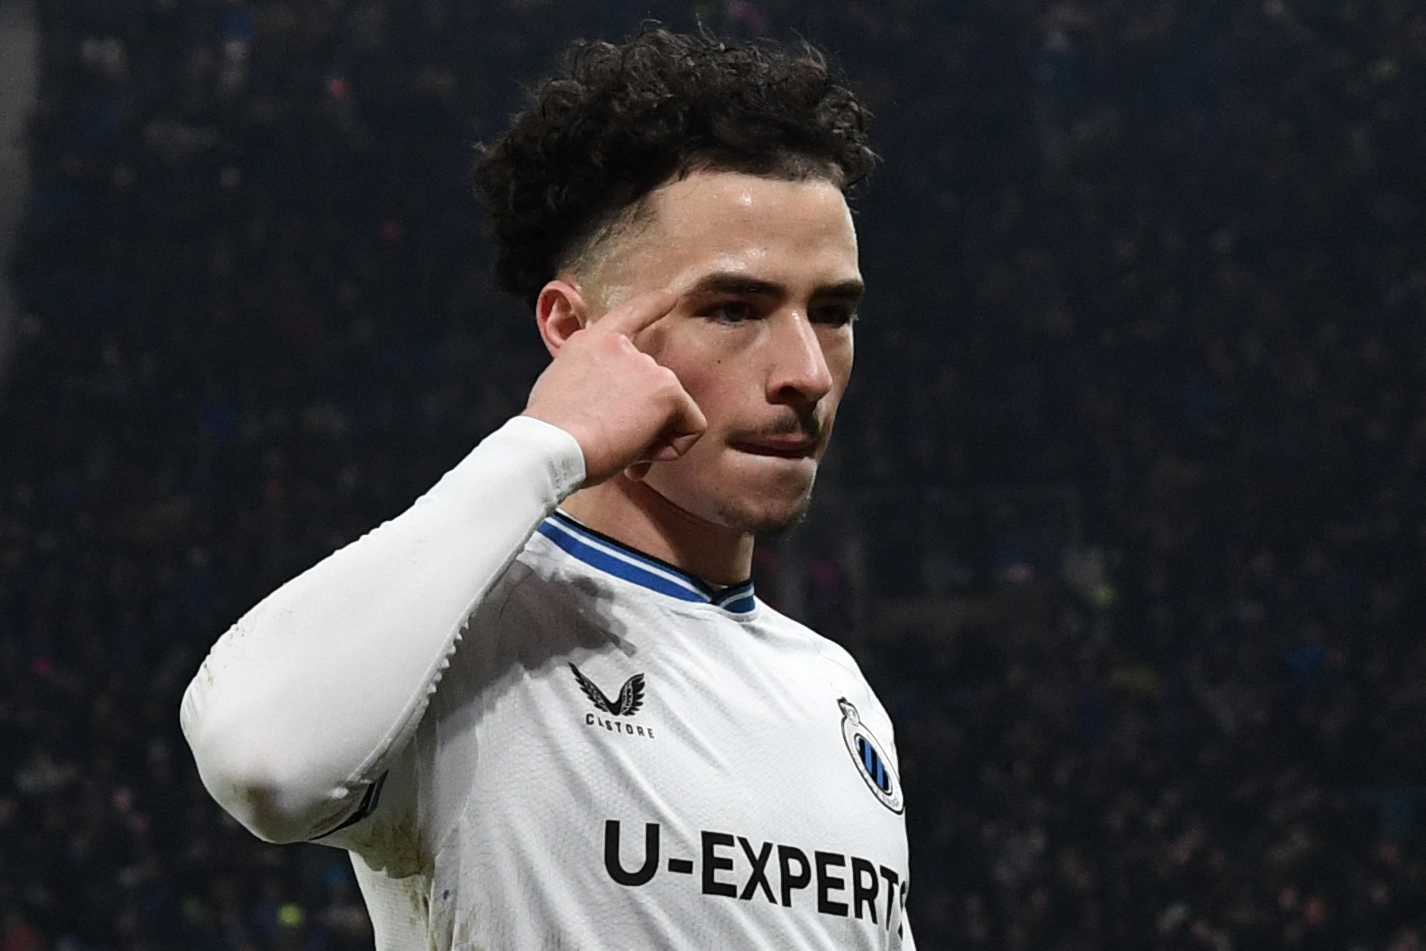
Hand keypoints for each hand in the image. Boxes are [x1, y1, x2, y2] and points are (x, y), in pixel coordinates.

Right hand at [523, 289, 706, 485]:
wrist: (552, 448)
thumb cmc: (549, 436)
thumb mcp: (558, 392)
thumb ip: (590, 386)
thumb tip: (609, 415)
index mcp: (589, 343)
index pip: (628, 314)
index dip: (653, 304)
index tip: (670, 296)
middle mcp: (621, 347)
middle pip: (654, 386)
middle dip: (644, 422)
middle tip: (617, 446)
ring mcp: (646, 365)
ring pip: (673, 410)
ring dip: (653, 438)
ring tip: (621, 450)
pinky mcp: (667, 389)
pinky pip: (692, 427)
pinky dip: (673, 449)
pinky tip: (639, 453)